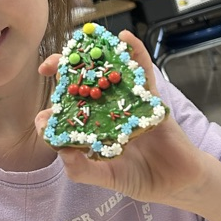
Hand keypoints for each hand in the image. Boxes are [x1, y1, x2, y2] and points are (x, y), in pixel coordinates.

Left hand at [36, 29, 208, 206]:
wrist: (177, 183)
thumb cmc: (141, 179)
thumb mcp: (106, 178)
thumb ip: (82, 169)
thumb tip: (60, 149)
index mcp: (94, 129)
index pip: (68, 114)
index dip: (52, 111)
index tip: (42, 116)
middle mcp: (107, 111)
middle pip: (83, 85)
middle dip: (65, 72)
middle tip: (49, 66)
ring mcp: (128, 101)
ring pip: (109, 72)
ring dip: (96, 54)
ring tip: (81, 42)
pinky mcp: (151, 97)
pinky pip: (143, 70)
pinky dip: (135, 52)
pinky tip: (125, 38)